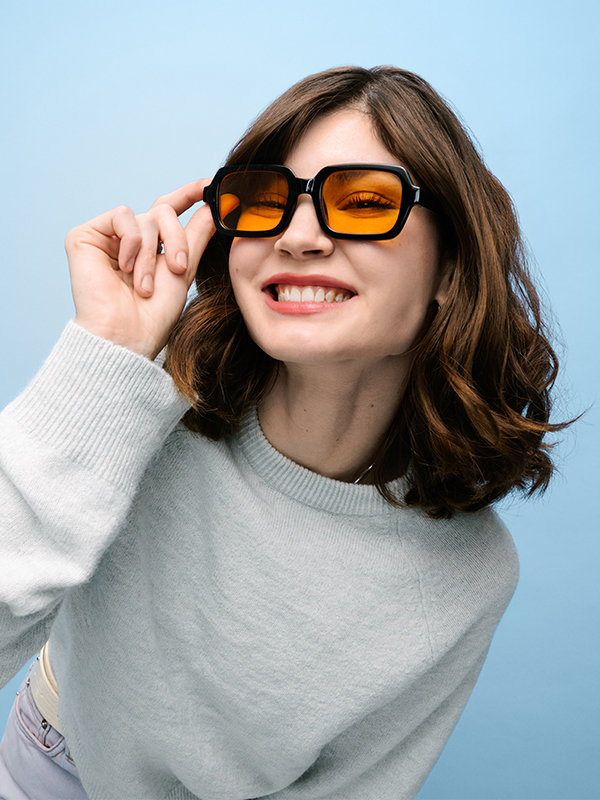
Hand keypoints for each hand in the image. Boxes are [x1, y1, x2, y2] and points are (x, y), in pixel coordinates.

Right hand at [65, 180, 215, 358]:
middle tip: (179, 270)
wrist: (128, 335)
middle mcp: (128, 240)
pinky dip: (132, 242)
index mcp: (151, 248)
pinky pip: (121, 216)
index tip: (208, 184)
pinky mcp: (86, 236)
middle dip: (176, 240)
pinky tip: (124, 268)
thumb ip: (197, 235)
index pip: (168, 212)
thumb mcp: (185, 270)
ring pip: (146, 216)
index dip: (187, 196)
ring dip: (152, 254)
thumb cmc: (155, 315)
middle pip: (162, 213)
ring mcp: (107, 238)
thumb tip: (213, 206)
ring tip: (144, 285)